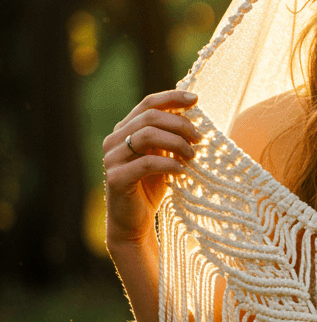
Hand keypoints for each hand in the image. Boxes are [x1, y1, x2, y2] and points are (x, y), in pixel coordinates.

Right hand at [103, 90, 200, 247]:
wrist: (134, 223)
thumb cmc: (150, 187)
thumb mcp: (163, 156)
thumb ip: (170, 136)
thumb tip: (193, 114)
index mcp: (125, 130)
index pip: (148, 104)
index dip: (172, 98)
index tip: (196, 100)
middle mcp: (114, 140)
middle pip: (150, 117)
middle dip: (180, 124)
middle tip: (199, 138)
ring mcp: (112, 159)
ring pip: (147, 136)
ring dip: (176, 142)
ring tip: (192, 155)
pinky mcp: (115, 178)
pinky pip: (146, 163)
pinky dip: (168, 163)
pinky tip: (182, 170)